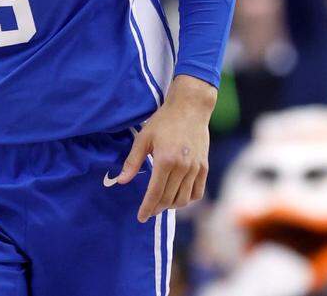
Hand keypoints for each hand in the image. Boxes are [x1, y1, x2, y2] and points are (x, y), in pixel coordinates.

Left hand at [113, 75, 214, 221]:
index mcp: (165, 160)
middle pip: (169, 199)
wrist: (190, 108)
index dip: (147, 207)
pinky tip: (178, 197)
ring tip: (161, 203)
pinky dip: (187, 199)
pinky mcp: (204, 167)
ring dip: (171, 205)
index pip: (155, 193)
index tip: (141, 217)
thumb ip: (133, 162)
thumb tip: (121, 181)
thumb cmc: (163, 121)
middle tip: (148, 211)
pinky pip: (197, 192)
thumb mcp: (143, 138)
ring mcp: (196, 169)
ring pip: (183, 199)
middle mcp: (182, 167)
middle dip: (157, 208)